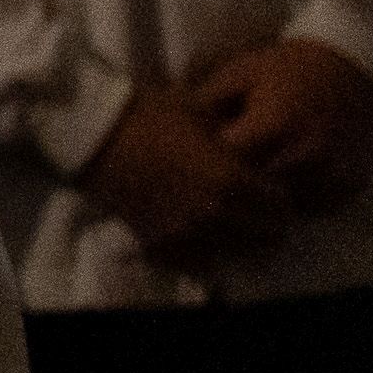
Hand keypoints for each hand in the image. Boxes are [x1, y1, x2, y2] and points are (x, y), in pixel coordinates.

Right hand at [80, 80, 298, 267]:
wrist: (91, 131)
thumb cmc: (148, 112)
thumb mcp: (201, 110)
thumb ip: (234, 135)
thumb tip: (256, 146)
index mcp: (231, 182)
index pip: (281, 208)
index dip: (282, 198)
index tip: (273, 188)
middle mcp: (215, 216)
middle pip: (265, 239)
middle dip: (268, 225)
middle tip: (259, 210)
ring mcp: (186, 234)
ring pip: (233, 255)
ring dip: (238, 242)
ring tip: (231, 224)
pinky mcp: (159, 243)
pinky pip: (196, 261)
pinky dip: (205, 252)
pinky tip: (200, 235)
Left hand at [186, 37, 372, 215]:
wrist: (354, 67)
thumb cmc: (287, 67)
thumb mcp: (240, 73)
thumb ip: (206, 104)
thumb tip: (169, 129)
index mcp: (274, 125)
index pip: (230, 167)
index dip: (210, 170)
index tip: (195, 167)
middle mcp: (307, 156)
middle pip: (257, 194)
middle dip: (235, 191)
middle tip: (216, 182)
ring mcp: (333, 175)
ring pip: (286, 208)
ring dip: (266, 201)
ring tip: (247, 186)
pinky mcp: (351, 188)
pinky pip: (314, 209)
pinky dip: (296, 201)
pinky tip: (282, 184)